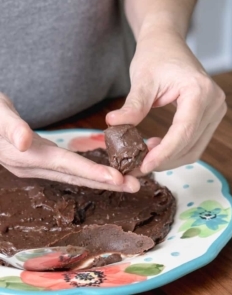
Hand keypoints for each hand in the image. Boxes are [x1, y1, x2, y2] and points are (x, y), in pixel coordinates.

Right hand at [0, 93, 139, 191]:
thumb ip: (9, 127)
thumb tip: (24, 142)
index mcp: (28, 157)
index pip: (67, 166)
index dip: (92, 173)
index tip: (118, 179)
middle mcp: (35, 167)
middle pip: (78, 177)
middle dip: (107, 183)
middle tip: (135, 186)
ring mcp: (39, 167)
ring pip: (77, 176)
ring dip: (103, 180)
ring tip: (128, 181)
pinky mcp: (42, 162)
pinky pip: (72, 170)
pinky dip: (92, 172)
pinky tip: (106, 172)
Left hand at [106, 31, 225, 172]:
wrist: (168, 44)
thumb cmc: (156, 56)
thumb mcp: (142, 80)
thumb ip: (133, 106)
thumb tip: (114, 124)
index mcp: (200, 91)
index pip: (184, 132)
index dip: (164, 154)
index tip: (143, 167)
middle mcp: (214, 102)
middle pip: (190, 145)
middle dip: (164, 160)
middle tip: (137, 166)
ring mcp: (216, 110)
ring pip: (194, 149)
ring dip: (170, 158)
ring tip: (145, 155)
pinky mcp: (210, 116)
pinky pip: (195, 143)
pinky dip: (176, 151)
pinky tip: (158, 147)